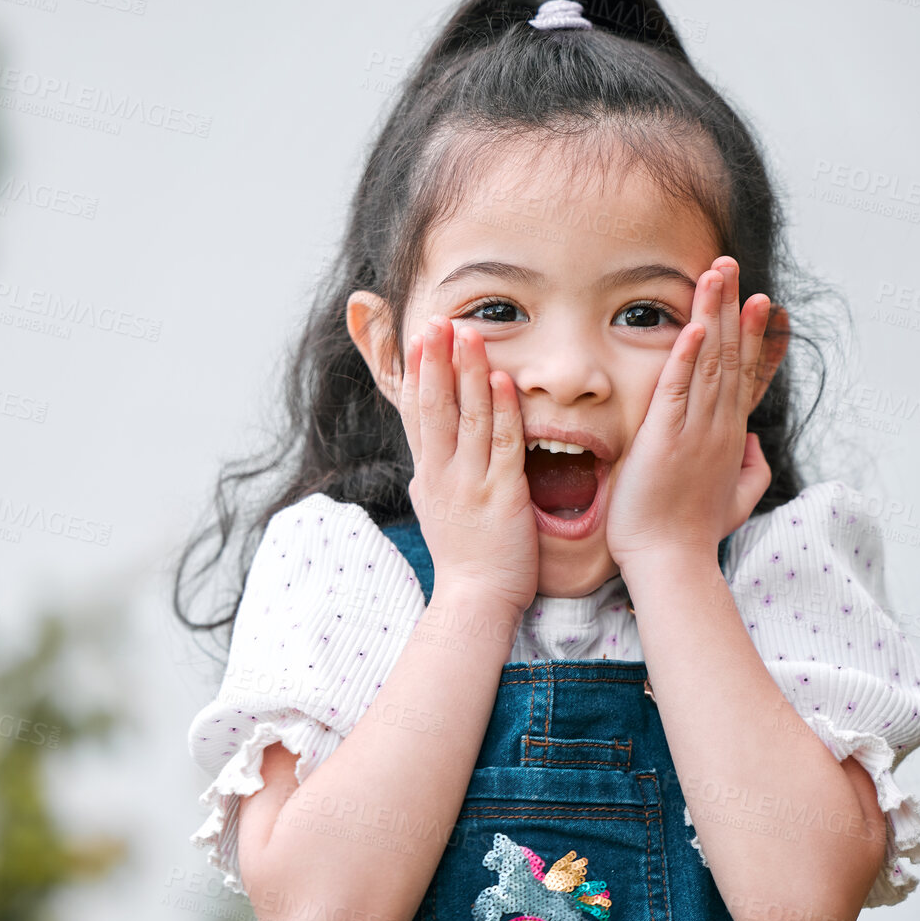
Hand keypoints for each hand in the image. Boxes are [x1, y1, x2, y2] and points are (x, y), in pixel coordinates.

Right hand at [397, 315, 539, 614]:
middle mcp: (442, 473)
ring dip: (467, 373)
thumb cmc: (464, 558)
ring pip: (467, 418)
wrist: (474, 600)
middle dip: (435, 360)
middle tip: (434, 320)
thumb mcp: (436, 509)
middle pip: (434, 406)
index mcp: (429, 473)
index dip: (417, 372)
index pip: (416, 413)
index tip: (419, 336)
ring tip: (469, 334)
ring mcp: (469, 483)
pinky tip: (503, 381)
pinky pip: (501, 445)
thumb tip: (423, 459)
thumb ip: (432, 478)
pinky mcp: (501, 496)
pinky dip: (501, 410)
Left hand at [605, 257, 773, 568]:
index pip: (748, 375)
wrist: (671, 562)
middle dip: (732, 307)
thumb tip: (755, 445)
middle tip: (730, 265)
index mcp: (730, 436)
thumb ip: (751, 469)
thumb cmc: (694, 534)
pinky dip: (686, 356)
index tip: (766, 305)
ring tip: (716, 274)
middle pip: (731, 355)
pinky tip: (695, 326)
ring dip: (713, 315)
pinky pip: (679, 389)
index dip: (757, 337)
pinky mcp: (667, 440)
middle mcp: (720, 427)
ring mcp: (697, 431)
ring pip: (710, 361)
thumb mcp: (736, 499)